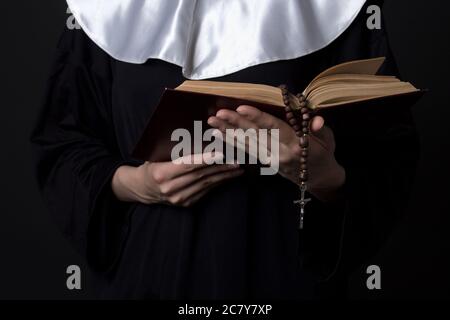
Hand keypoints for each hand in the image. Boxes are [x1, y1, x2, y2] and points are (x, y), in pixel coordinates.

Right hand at [112, 152, 243, 206]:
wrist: (142, 188)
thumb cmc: (152, 165)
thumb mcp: (158, 155)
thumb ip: (176, 151)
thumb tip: (200, 138)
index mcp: (162, 173)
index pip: (188, 165)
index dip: (206, 159)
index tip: (221, 154)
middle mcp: (170, 188)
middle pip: (201, 176)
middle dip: (221, 168)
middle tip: (237, 160)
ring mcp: (178, 199)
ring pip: (206, 185)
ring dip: (224, 176)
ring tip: (237, 168)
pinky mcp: (185, 204)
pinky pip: (205, 192)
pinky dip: (217, 183)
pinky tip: (227, 176)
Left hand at [207, 105, 345, 201]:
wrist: (319, 178)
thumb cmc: (323, 153)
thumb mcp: (328, 140)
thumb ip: (320, 130)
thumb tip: (317, 121)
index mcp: (296, 144)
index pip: (273, 128)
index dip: (257, 118)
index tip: (241, 108)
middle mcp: (281, 153)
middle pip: (255, 136)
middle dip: (235, 124)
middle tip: (218, 113)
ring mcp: (271, 159)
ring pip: (248, 143)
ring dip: (229, 132)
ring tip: (212, 122)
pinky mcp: (266, 163)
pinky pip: (247, 151)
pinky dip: (234, 141)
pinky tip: (220, 133)